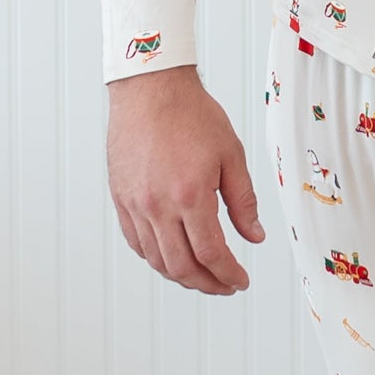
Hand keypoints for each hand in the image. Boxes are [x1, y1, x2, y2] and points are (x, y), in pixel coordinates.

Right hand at [107, 65, 265, 293]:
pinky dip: (155, 258)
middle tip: (225, 286)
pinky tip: (172, 257)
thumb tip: (254, 236)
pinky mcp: (120, 198)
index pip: (211, 254)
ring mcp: (135, 204)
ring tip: (202, 276)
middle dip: (208, 284)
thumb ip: (243, 202)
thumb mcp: (231, 156)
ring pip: (156, 260)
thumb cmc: (191, 114)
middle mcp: (158, 205)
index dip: (229, 274)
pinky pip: (136, 242)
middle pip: (182, 266)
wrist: (150, 89)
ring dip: (181, 277)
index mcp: (190, 195)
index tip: (240, 281)